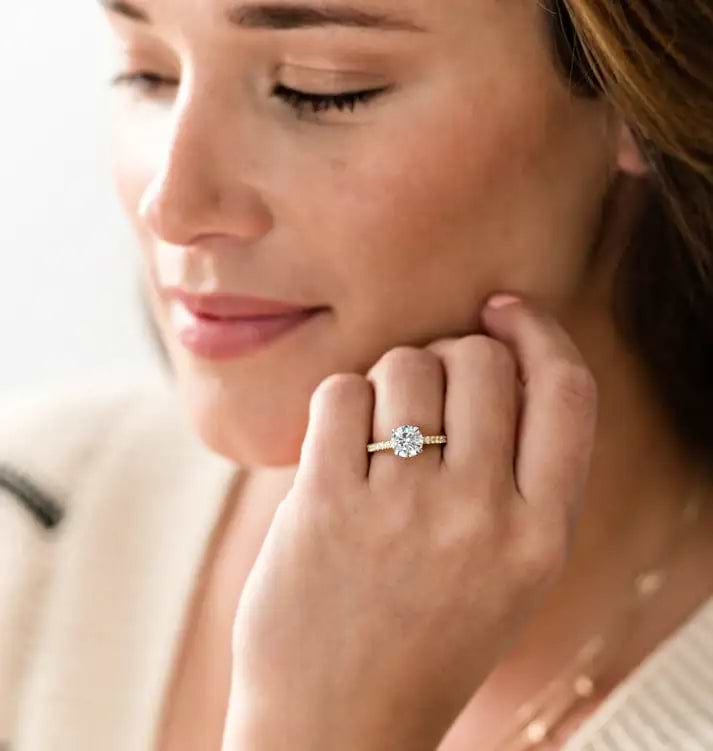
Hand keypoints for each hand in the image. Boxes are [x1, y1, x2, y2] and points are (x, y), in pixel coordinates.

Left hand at [221, 294, 597, 750]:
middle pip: (480, 361)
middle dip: (450, 354)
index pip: (568, 391)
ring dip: (389, 378)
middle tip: (424, 388)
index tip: (503, 310)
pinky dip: (339, 402)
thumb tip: (489, 352)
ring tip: (377, 430)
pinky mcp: (326, 506)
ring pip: (407, 364)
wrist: (340, 722)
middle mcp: (483, 518)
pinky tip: (336, 445)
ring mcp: (403, 512)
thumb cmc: (426, 634)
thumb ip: (517, 474)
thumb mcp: (509, 570)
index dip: (538, 332)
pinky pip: (341, 393)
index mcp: (544, 535)